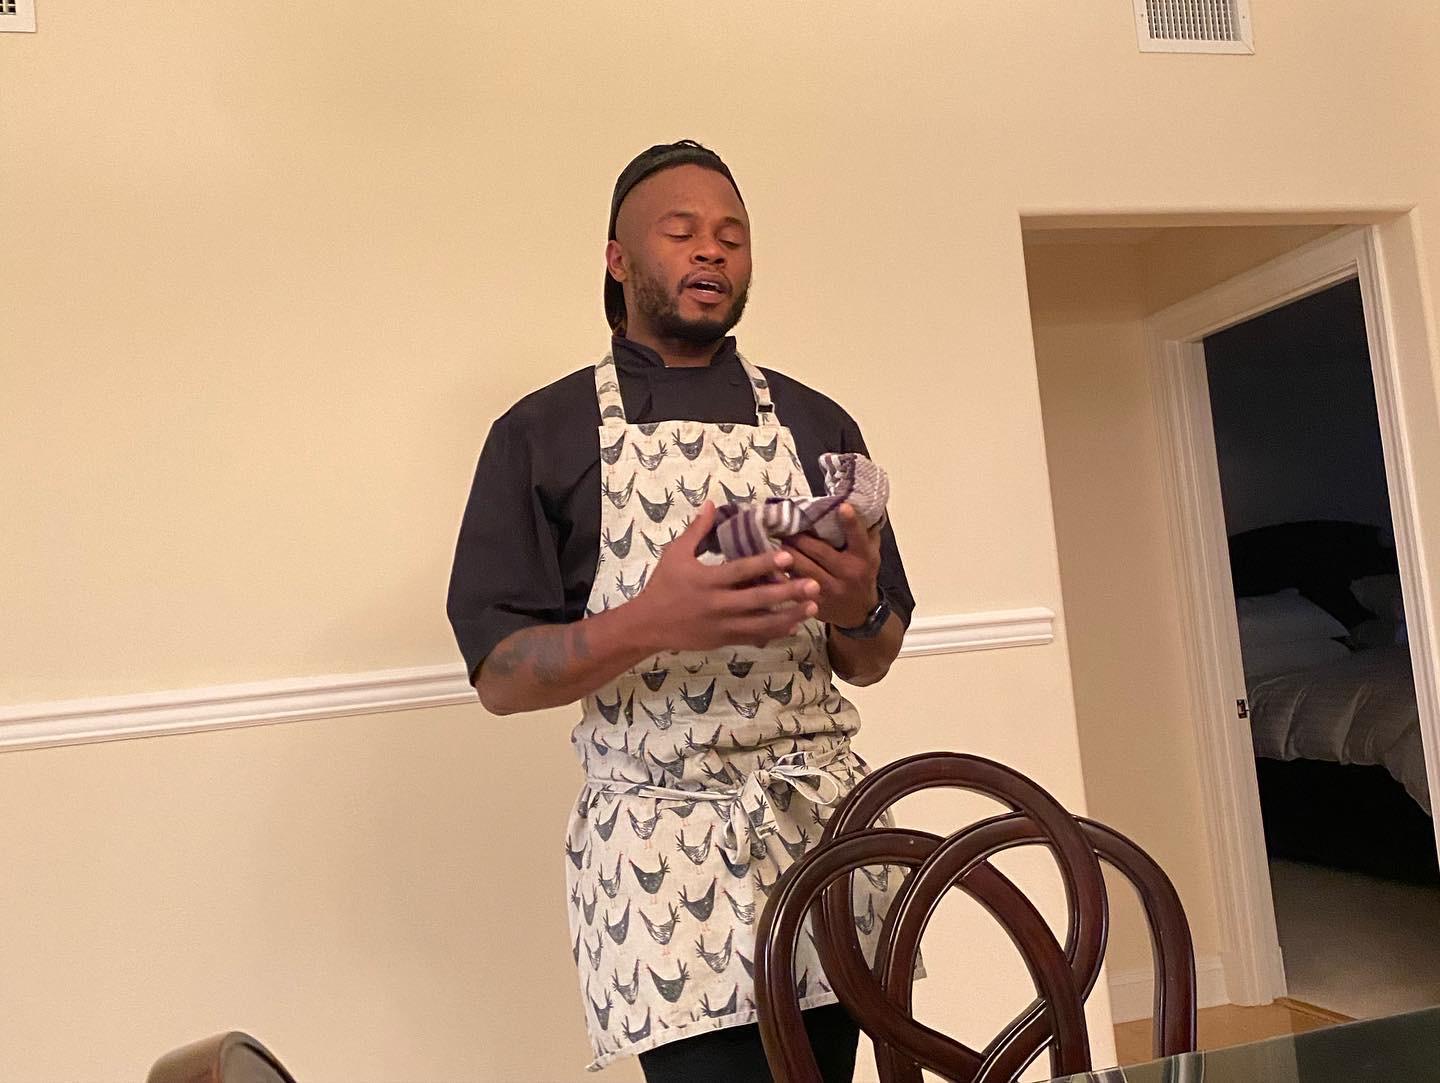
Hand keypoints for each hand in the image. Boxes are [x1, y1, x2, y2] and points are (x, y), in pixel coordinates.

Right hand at [629, 502, 820, 651]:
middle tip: (814, 585)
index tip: (788, 557)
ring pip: (762, 623)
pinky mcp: (725, 639)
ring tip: (813, 608)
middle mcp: (718, 604)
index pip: (740, 571)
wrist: (648, 625)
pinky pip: (755, 637)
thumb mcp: (675, 554)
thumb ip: (697, 530)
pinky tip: (795, 626)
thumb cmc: (663, 585)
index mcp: (707, 580)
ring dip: (790, 616)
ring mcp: (723, 625)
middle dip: (788, 593)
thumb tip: (711, 503)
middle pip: (758, 599)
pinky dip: (776, 632)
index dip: (764, 564)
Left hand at [781, 502, 880, 627]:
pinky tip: (772, 565)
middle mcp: (848, 573)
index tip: (843, 506)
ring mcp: (830, 590)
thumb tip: (855, 503)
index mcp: (863, 558)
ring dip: (787, 553)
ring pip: (802, 567)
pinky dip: (782, 574)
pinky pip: (794, 585)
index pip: (858, 537)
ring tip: (777, 542)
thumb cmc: (863, 575)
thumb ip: (865, 532)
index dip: (851, 522)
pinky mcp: (815, 603)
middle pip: (818, 550)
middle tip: (784, 526)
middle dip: (799, 537)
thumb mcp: (871, 554)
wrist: (859, 613)